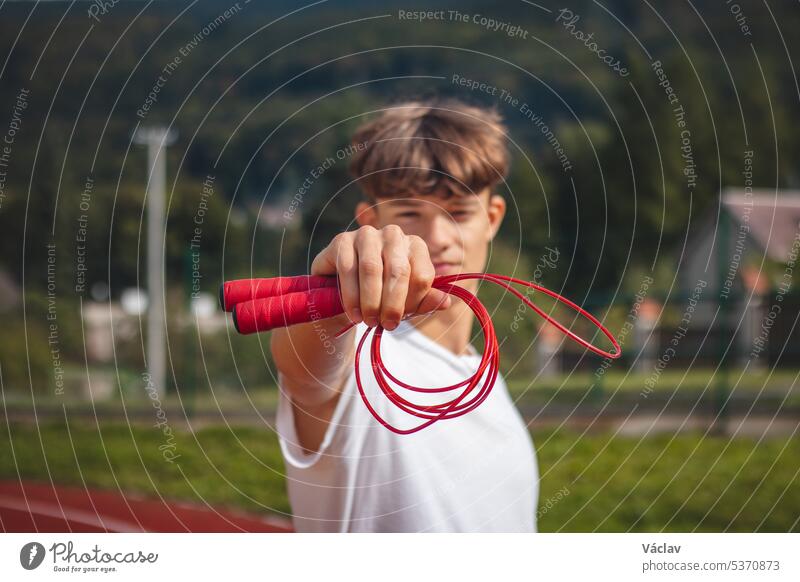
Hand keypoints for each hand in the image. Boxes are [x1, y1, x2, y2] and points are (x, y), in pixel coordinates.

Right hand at [310, 225, 451, 329]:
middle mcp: (393, 235)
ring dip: (371, 301)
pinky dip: (351, 296)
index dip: (413, 302)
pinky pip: (348, 269)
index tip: (400, 320)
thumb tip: (446, 302)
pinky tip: (354, 314)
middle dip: (393, 304)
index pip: (422, 275)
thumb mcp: (405, 301)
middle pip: (399, 271)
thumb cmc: (380, 294)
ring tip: (368, 322)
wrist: (342, 290)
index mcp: (415, 246)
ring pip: (372, 269)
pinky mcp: (342, 240)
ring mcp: (367, 234)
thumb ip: (425, 301)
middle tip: (386, 325)